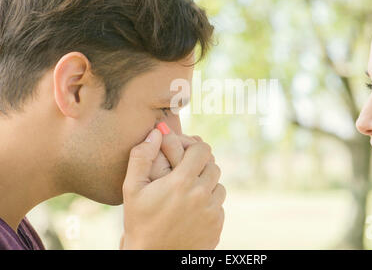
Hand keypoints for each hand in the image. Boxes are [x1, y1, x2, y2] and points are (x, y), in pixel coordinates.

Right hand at [121, 127, 224, 248]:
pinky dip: (209, 205)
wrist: (152, 258)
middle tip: (185, 174)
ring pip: (219, 186)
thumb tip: (156, 133)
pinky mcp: (217, 226)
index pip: (203, 150)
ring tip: (188, 194)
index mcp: (182, 182)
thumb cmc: (139, 222)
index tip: (185, 154)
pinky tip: (192, 211)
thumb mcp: (132, 189)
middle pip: (213, 166)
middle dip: (200, 167)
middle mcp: (201, 195)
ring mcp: (212, 212)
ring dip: (207, 186)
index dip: (194, 148)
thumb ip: (141, 156)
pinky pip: (220, 206)